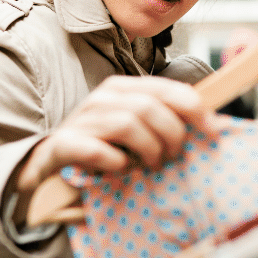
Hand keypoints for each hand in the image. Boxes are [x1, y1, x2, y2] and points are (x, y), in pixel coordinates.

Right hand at [15, 76, 218, 196]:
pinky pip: (94, 149)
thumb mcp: (134, 130)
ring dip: (147, 149)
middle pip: (149, 107)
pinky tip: (120, 169)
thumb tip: (210, 124)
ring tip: (150, 165)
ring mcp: (80, 121)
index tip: (211, 129)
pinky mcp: (62, 145)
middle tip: (172, 156)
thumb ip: (164, 121)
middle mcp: (101, 99)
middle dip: (170, 134)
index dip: (192, 107)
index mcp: (122, 90)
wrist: (46, 169)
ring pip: (127, 124)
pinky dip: (114, 161)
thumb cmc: (100, 149)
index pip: (164, 88)